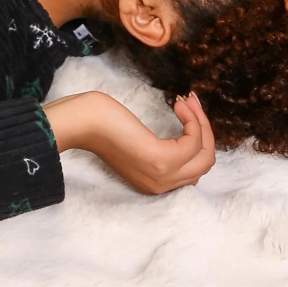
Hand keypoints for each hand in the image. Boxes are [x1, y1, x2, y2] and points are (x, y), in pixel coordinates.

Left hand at [43, 90, 214, 194]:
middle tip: (192, 103)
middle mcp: (161, 186)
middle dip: (205, 130)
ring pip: (204, 155)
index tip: (190, 111)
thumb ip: (160, 147)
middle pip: (204, 164)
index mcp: (155, 183)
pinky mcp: (160, 158)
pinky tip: (179, 105)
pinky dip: (193, 121)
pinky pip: (193, 143)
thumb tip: (188, 133)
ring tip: (187, 101)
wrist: (83, 121)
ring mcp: (162, 175)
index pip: (194, 169)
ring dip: (201, 123)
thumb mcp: (138, 141)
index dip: (198, 139)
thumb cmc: (104, 123)